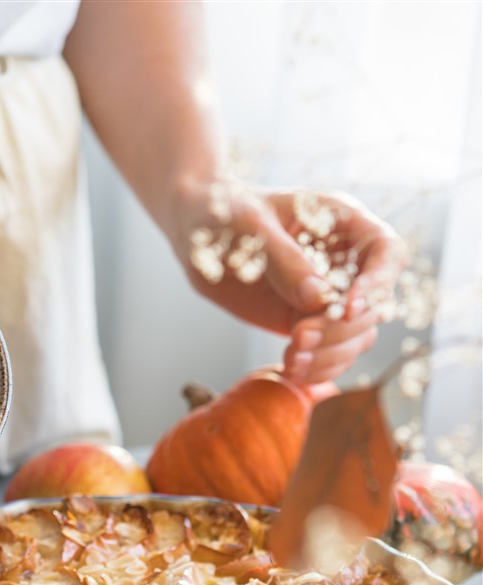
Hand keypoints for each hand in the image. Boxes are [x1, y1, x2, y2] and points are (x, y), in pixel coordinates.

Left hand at [176, 178, 406, 389]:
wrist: (198, 233)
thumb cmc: (225, 213)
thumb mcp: (250, 227)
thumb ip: (285, 260)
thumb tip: (319, 299)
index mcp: (345, 223)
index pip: (387, 253)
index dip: (376, 284)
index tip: (347, 308)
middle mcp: (346, 262)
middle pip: (375, 306)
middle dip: (340, 330)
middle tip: (297, 338)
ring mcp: (330, 297)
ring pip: (358, 336)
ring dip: (330, 355)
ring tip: (291, 358)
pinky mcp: (309, 323)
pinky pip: (331, 354)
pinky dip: (317, 368)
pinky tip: (291, 370)